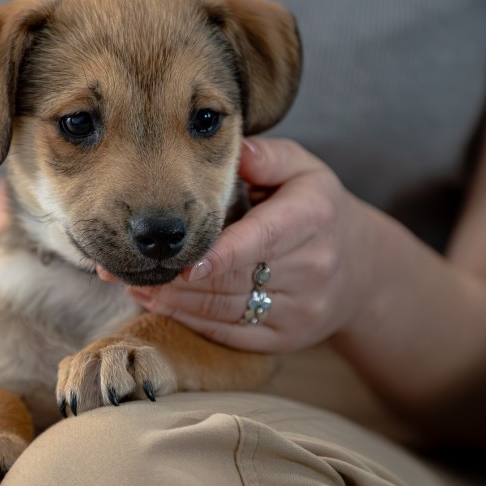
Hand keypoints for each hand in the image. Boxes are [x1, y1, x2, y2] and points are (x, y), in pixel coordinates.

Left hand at [123, 139, 375, 353]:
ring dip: (172, 300)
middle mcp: (312, 266)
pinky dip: (189, 320)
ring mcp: (301, 309)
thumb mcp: (304, 169)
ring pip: (224, 310)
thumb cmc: (318, 208)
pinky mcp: (285, 338)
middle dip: (175, 275)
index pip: (262, 238)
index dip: (221, 253)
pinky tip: (158, 303)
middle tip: (121, 265)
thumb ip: (267, 156)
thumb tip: (233, 147)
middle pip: (232, 278)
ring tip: (131, 282)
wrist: (364, 270)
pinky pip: (229, 333)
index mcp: (314, 216)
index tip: (184, 260)